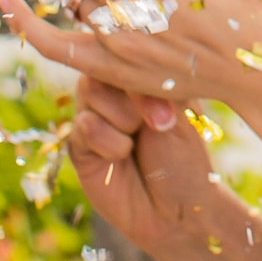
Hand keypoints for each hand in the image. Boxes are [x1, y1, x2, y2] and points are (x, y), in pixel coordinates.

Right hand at [64, 74, 227, 254]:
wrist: (178, 211)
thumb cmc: (185, 159)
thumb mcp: (177, 113)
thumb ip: (148, 84)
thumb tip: (125, 65)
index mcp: (135, 76)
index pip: (123, 49)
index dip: (139, 66)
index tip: (167, 97)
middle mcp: (109, 90)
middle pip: (101, 66)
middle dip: (135, 96)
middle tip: (160, 123)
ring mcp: (91, 114)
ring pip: (91, 91)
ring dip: (124, 120)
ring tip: (139, 142)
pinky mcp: (77, 142)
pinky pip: (86, 125)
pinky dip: (111, 143)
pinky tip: (123, 157)